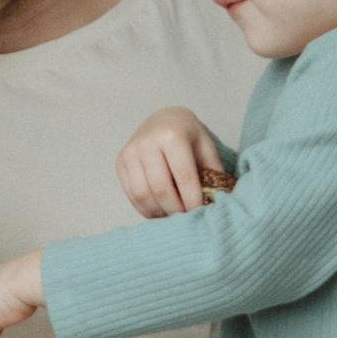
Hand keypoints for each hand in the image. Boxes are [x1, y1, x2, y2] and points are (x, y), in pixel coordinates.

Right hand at [116, 106, 230, 217]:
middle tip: (185, 217)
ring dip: (159, 211)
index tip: (199, 213)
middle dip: (175, 209)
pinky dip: (145, 207)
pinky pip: (131, 194)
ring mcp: (130, 152)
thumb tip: (217, 202)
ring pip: (143, 195)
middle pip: (160, 189)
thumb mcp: (206, 147)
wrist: (162, 120)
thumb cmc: (188, 136)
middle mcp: (147, 142)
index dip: (192, 199)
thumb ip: (213, 172)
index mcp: (172, 135)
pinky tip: (159, 208)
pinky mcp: (120, 162)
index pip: (183, 177)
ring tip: (172, 214)